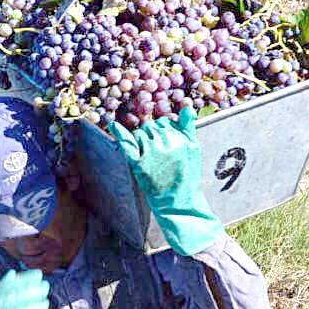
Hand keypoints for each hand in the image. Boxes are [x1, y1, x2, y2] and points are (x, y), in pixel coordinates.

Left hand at [110, 106, 223, 255]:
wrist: (179, 201)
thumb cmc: (187, 175)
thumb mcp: (194, 150)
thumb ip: (188, 128)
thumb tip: (185, 107)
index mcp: (181, 139)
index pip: (164, 123)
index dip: (162, 131)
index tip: (165, 144)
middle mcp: (166, 144)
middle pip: (151, 127)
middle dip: (152, 135)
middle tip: (158, 154)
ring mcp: (151, 153)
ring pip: (140, 134)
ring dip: (141, 140)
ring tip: (150, 156)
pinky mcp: (139, 164)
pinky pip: (127, 144)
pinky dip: (119, 134)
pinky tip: (113, 125)